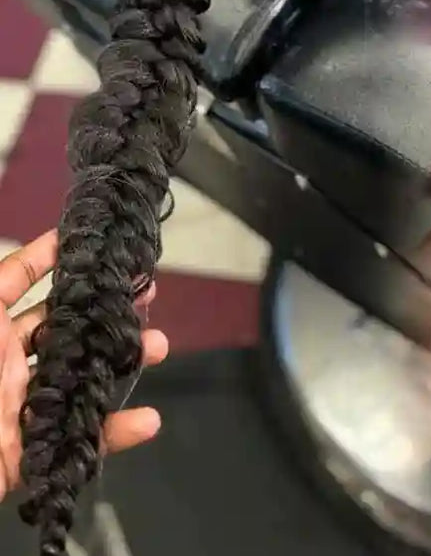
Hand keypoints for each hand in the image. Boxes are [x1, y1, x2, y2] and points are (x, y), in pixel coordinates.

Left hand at [0, 231, 168, 501]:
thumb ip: (9, 278)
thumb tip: (50, 239)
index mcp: (0, 334)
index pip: (44, 299)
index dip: (76, 275)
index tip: (115, 256)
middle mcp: (19, 367)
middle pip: (79, 335)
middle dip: (116, 315)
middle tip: (149, 296)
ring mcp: (33, 407)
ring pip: (91, 381)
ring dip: (129, 363)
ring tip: (159, 347)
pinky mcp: (41, 448)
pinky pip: (85, 439)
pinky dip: (119, 432)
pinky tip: (148, 419)